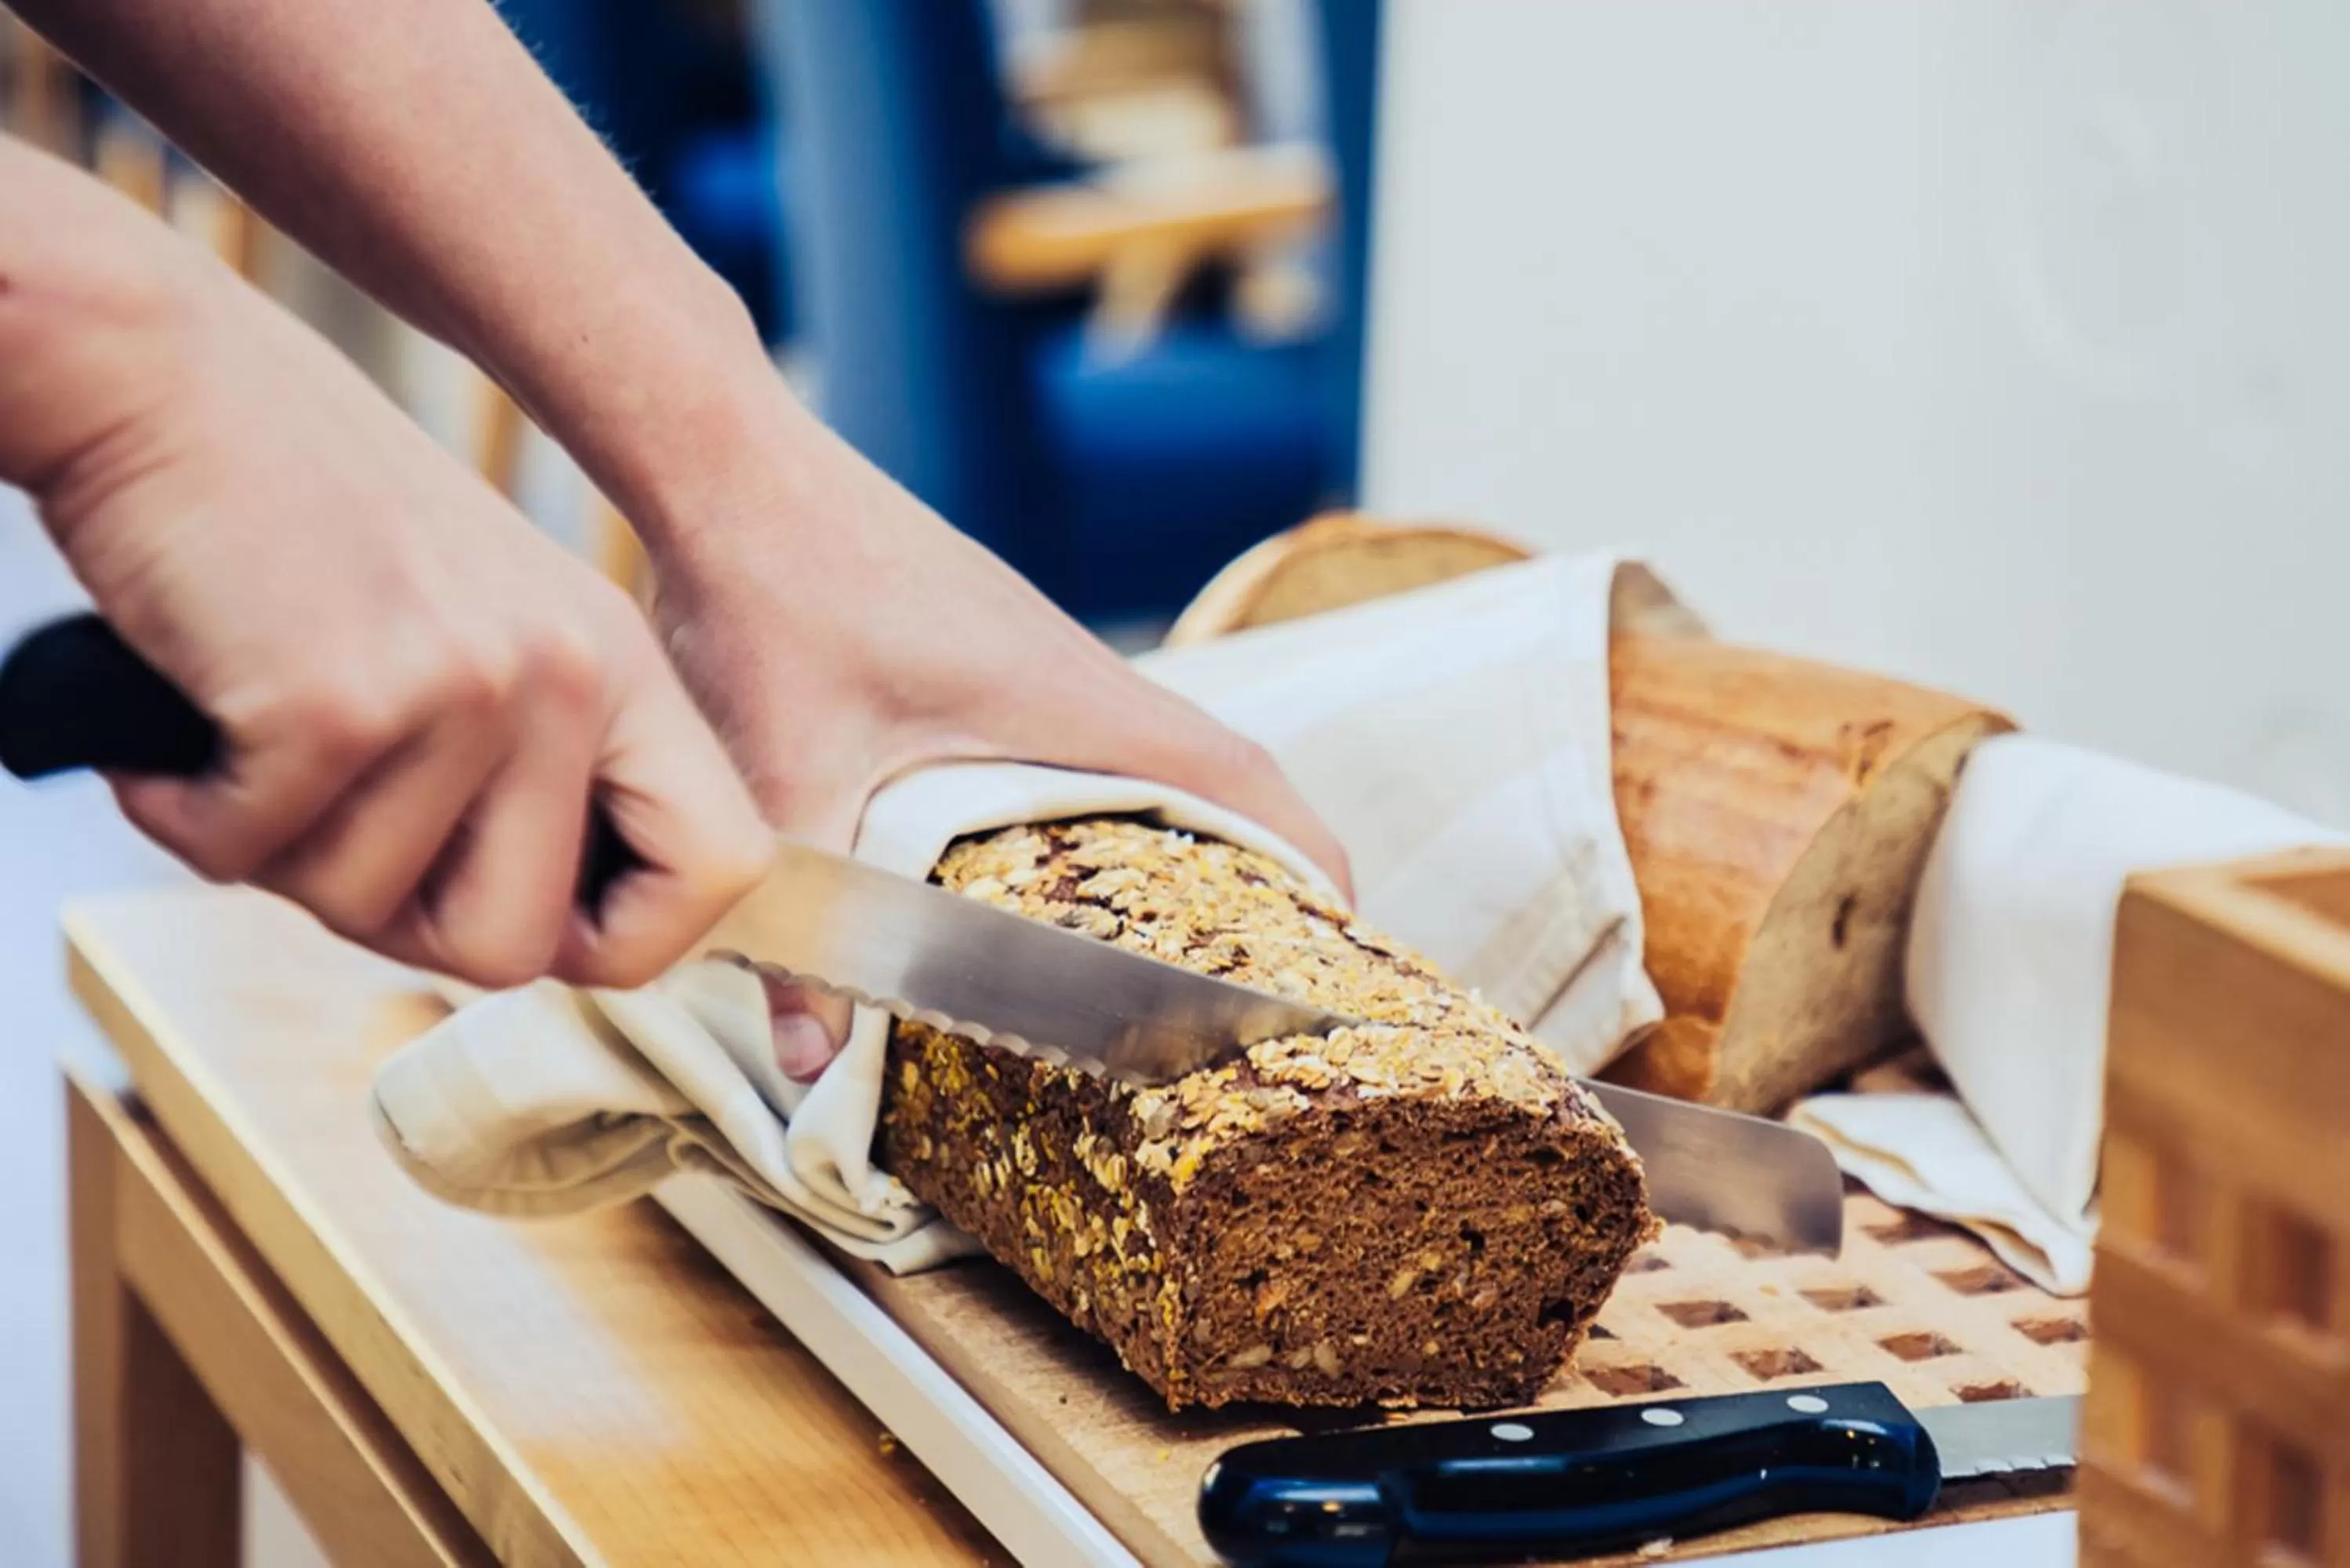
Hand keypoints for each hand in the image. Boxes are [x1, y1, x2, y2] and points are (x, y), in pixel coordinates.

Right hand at [3, 160, 769, 988]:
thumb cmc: (307, 523)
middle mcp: (571, 676)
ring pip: (369, 913)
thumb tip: (546, 943)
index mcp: (624, 668)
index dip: (628, 943)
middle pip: (518, 949)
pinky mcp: (341, 701)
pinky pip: (251, 859)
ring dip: (278, 856)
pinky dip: (189, 816)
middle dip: (397, 924)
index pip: (724, 868)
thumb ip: (538, 766)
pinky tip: (185, 730)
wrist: (165, 377)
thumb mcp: (484, 627)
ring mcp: (468, 686)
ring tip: (250, 738)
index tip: (526, 921)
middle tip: (325, 831)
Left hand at [647, 406, 1352, 1079]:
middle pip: (1230, 774)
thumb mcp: (793, 779)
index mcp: (1073, 702)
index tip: (1340, 943)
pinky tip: (1074, 870)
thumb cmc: (772, 601)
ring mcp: (1045, 658)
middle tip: (1268, 976)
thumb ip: (805, 928)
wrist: (730, 469)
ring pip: (1167, 752)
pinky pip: (1104, 738)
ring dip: (1201, 834)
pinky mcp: (1001, 652)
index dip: (1309, 861)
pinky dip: (1130, 801)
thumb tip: (803, 1071)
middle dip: (1270, 870)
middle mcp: (1082, 674)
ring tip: (1193, 945)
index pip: (1243, 778)